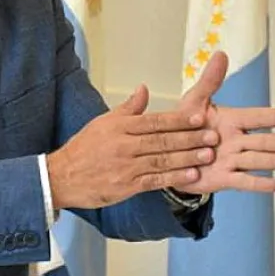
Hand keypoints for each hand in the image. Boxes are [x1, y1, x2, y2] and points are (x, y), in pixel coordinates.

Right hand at [47, 85, 220, 209]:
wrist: (62, 176)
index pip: (154, 121)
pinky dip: (173, 178)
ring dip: (187, 158)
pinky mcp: (126, 186)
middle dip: (189, 138)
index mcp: (119, 127)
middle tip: (212, 135)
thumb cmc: (84, 147)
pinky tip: (191, 175)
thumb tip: (144, 89)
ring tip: (208, 154)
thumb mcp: (103, 122)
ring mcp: (126, 167)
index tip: (200, 117)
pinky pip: (154, 180)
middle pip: (162, 140)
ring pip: (161, 160)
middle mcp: (124, 145)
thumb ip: (128, 108)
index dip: (179, 120)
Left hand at [172, 51, 274, 193]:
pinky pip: (241, 181)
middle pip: (263, 141)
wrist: (168, 153)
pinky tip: (274, 185)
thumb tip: (221, 54)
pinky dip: (257, 184)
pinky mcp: (222, 179)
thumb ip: (209, 81)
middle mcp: (234, 141)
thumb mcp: (194, 100)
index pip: (258, 117)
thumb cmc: (182, 125)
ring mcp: (230, 160)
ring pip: (256, 160)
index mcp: (230, 121)